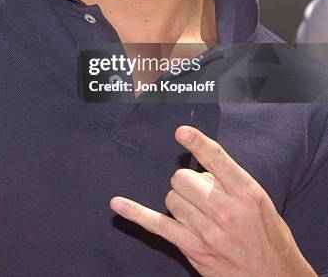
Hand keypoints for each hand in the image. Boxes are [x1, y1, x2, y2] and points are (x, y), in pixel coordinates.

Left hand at [110, 126, 316, 276]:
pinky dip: (135, 213)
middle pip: (183, 178)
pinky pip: (157, 225)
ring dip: (180, 200)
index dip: (197, 143)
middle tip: (201, 194)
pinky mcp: (193, 248)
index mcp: (245, 191)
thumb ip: (229, 179)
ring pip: (171, 198)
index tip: (181, 131)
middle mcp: (225, 210)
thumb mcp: (258, 199)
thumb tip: (198, 168)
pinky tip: (118, 203)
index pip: (217, 159)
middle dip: (187, 181)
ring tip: (199, 212)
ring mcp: (207, 231)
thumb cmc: (266, 234)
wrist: (275, 276)